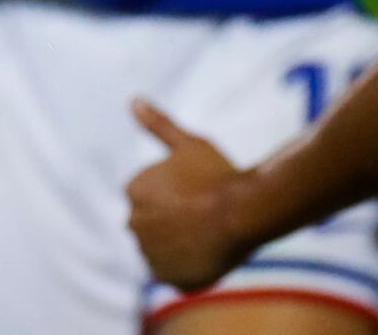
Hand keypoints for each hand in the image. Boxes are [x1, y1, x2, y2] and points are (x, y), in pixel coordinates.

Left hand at [126, 100, 254, 292]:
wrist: (244, 213)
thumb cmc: (218, 174)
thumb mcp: (189, 143)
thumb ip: (158, 125)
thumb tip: (133, 100)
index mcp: (133, 190)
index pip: (148, 194)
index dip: (176, 191)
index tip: (197, 189)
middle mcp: (133, 223)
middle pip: (154, 221)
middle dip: (174, 218)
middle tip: (205, 211)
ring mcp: (149, 253)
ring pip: (164, 247)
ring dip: (179, 242)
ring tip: (208, 231)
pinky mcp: (168, 278)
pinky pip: (174, 271)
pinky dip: (188, 264)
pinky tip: (208, 251)